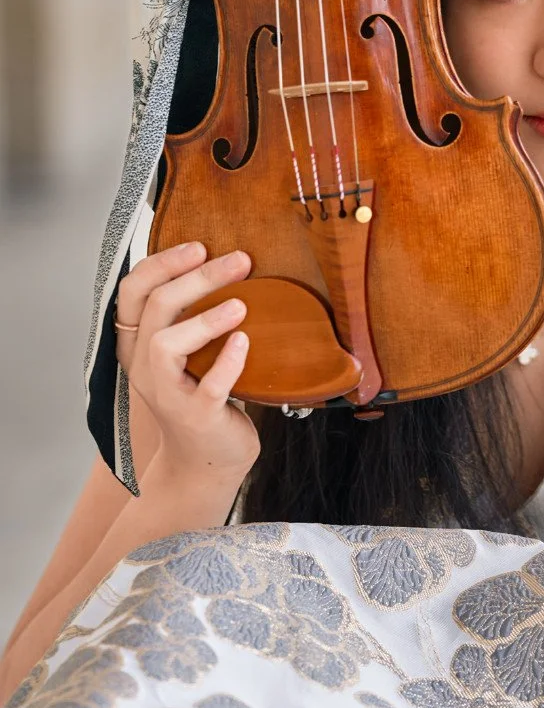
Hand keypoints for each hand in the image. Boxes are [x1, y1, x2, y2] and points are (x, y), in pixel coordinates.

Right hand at [115, 242, 259, 483]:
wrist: (204, 462)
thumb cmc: (201, 395)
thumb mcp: (189, 352)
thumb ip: (192, 314)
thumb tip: (229, 261)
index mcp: (139, 344)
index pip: (133, 291)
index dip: (162, 263)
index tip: (199, 246)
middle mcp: (144, 366)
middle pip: (157, 306)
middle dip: (198, 277)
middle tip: (241, 260)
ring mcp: (167, 394)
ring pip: (165, 345)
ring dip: (204, 320)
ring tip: (240, 305)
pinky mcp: (196, 417)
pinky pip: (207, 387)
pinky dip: (227, 362)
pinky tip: (245, 341)